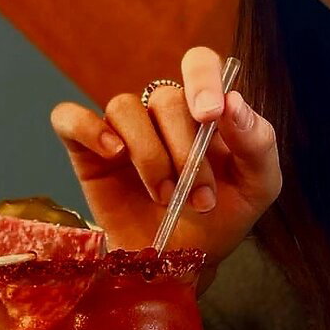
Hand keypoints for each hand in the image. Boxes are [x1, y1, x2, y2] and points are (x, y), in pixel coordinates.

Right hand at [50, 47, 281, 273]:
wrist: (180, 266)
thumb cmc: (219, 220)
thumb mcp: (258, 186)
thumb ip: (258, 142)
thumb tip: (234, 102)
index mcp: (205, 111)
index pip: (200, 64)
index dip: (203, 78)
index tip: (211, 114)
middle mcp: (164, 114)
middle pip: (167, 99)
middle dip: (186, 151)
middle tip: (199, 198)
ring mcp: (124, 131)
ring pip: (126, 108)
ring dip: (150, 156)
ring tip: (165, 197)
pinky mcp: (87, 152)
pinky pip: (71, 118)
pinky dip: (89, 129)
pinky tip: (114, 155)